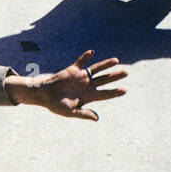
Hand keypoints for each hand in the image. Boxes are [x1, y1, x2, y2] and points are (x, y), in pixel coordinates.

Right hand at [10, 50, 127, 120]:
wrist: (44, 95)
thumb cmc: (56, 106)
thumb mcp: (70, 112)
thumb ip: (84, 114)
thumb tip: (97, 118)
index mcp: (88, 96)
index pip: (104, 93)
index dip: (114, 92)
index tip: (125, 90)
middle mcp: (86, 85)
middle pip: (104, 79)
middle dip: (115, 76)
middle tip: (126, 72)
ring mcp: (80, 77)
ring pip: (96, 69)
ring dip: (106, 65)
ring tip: (116, 60)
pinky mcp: (72, 70)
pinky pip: (81, 62)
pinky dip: (85, 57)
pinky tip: (92, 53)